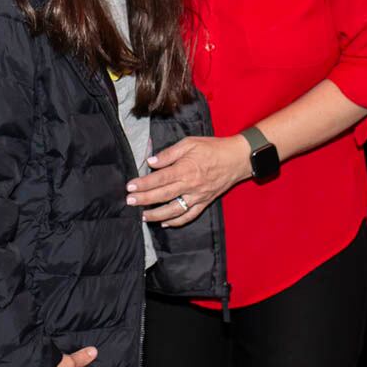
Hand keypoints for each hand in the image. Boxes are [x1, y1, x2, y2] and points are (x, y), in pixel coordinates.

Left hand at [126, 135, 249, 226]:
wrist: (237, 159)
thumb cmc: (212, 148)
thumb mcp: (190, 143)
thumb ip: (169, 153)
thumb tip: (151, 161)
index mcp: (185, 169)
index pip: (159, 179)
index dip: (143, 184)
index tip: (130, 187)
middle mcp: (190, 185)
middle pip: (163, 195)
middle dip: (144, 200)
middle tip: (129, 202)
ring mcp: (198, 196)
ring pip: (174, 210)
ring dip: (157, 215)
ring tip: (143, 216)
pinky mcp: (204, 202)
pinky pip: (189, 216)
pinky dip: (176, 222)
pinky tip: (165, 223)